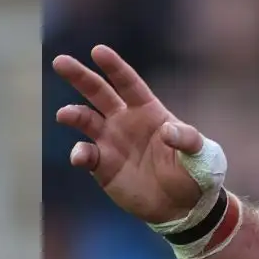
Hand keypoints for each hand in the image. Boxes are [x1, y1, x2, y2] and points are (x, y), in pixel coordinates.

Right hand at [51, 44, 206, 224]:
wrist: (183, 208)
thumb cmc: (195, 174)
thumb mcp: (200, 154)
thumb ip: (187, 139)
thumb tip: (167, 130)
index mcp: (148, 110)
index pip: (127, 83)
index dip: (114, 67)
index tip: (97, 51)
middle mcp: (125, 121)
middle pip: (98, 93)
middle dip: (79, 76)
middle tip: (59, 62)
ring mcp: (111, 142)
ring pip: (85, 120)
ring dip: (73, 114)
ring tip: (64, 115)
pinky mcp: (102, 166)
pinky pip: (86, 154)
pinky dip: (80, 153)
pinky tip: (81, 157)